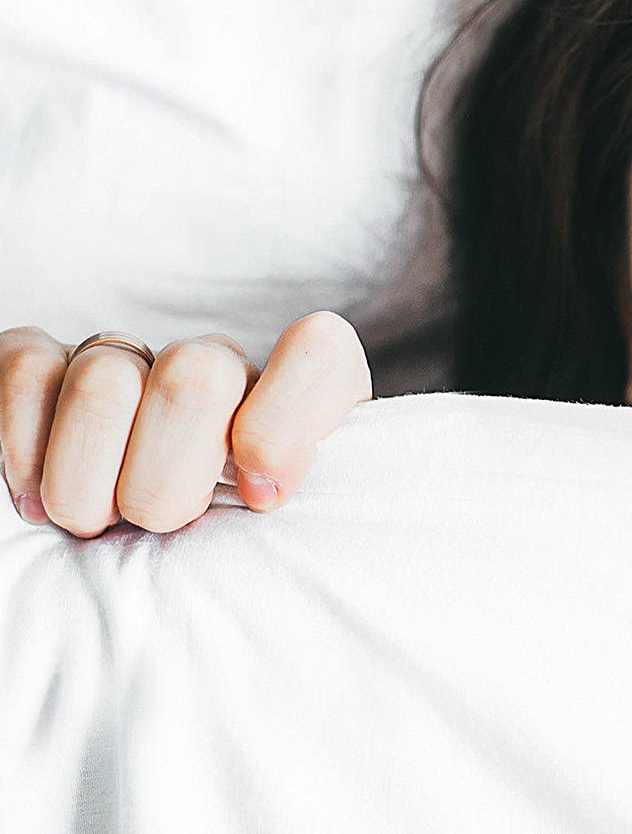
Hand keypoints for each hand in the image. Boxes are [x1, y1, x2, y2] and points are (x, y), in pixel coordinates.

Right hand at [0, 311, 372, 537]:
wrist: (135, 562)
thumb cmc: (229, 558)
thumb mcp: (287, 545)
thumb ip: (300, 515)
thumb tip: (265, 491)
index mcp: (296, 402)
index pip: (318, 353)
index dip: (284, 424)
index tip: (261, 498)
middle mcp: (216, 368)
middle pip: (195, 379)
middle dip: (165, 484)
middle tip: (157, 526)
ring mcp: (130, 361)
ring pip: (105, 382)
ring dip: (89, 484)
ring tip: (97, 522)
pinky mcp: (45, 366)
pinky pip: (28, 372)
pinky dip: (23, 449)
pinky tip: (36, 497)